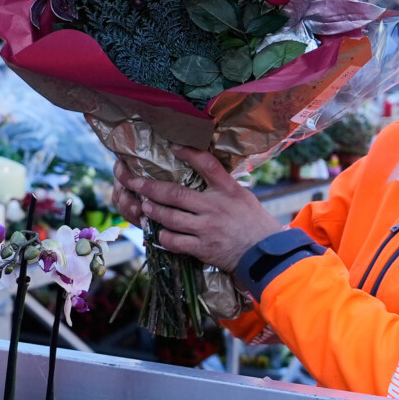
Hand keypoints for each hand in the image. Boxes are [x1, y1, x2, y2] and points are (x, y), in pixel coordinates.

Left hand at [110, 143, 279, 273]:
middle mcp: (215, 207)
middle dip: (151, 188)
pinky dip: (164, 237)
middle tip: (135, 182)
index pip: (208, 165)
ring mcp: (207, 229)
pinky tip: (159, 232)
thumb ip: (222, 184)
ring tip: (143, 205)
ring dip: (154, 211)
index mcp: (227, 190)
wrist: (263, 252)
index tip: (174, 147)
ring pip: (171, 218)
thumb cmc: (252, 221)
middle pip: (177, 194)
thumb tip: (202, 167)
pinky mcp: (202, 248)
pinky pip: (176, 242)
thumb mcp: (241, 195)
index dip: (190, 154)